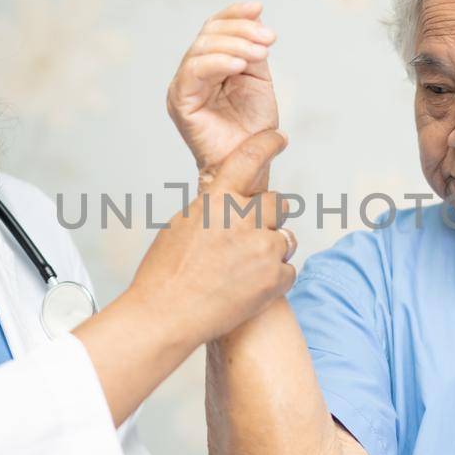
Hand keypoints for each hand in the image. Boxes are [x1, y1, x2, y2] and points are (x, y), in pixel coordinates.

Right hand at [126, 129, 297, 343]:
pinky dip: (274, 279)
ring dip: (271, 249)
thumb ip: (214, 208)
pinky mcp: (274, 279)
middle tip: (250, 237)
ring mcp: (262, 249)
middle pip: (279, 203)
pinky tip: (248, 288)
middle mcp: (244, 219)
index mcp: (216, 200)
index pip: (249, 158)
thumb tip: (232, 203)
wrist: (166, 316)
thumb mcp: (184, 224)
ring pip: (286, 238)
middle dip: (269, 217)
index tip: (278, 139)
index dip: (267, 144)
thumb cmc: (165, 273)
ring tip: (242, 269)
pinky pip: (288, 270)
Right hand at [167, 1, 279, 178]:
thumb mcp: (258, 79)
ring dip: (235, 45)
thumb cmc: (252, 128)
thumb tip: (255, 16)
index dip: (234, 14)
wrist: (250, 163)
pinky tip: (240, 64)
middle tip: (268, 38)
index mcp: (209, 65)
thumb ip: (252, 50)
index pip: (214, 28)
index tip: (258, 7)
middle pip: (208, 33)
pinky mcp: (179, 100)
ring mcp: (183, 86)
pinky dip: (218, 62)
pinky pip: (194, 71)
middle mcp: (192, 73)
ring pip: (202, 48)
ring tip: (260, 52)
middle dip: (241, 31)